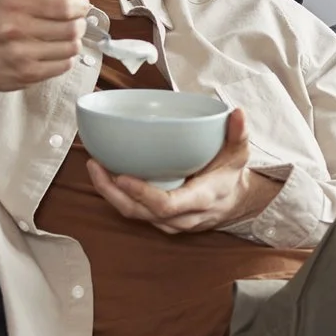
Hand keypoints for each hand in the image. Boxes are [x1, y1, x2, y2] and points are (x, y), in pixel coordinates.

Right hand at [0, 0, 88, 94]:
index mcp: (14, 3)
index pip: (64, 5)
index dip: (80, 5)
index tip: (81, 5)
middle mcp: (17, 29)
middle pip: (72, 27)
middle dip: (79, 22)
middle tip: (74, 21)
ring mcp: (22, 55)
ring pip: (71, 48)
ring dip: (74, 40)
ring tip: (64, 37)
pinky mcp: (26, 75)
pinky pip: (63, 65)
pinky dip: (66, 57)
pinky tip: (55, 51)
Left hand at [87, 108, 284, 234]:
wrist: (236, 203)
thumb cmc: (231, 175)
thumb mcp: (239, 153)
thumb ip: (239, 133)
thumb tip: (237, 112)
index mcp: (201, 199)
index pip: (167, 205)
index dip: (142, 194)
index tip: (122, 177)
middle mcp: (183, 216)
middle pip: (141, 212)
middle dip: (113, 192)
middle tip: (95, 164)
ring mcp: (170, 223)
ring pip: (134, 214)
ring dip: (110, 194)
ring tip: (95, 166)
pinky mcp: (161, 221)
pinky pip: (135, 212)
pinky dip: (117, 196)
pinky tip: (106, 175)